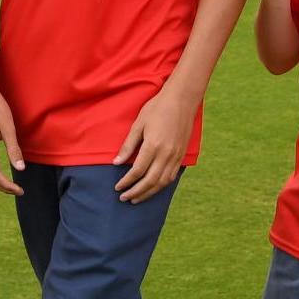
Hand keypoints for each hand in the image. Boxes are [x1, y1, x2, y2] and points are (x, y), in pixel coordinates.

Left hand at [112, 82, 197, 203]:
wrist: (182, 100)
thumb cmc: (157, 108)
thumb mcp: (138, 124)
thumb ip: (128, 145)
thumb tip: (116, 162)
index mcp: (153, 145)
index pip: (137, 171)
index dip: (126, 182)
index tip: (117, 187)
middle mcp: (166, 154)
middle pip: (149, 181)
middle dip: (135, 192)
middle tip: (124, 198)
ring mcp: (176, 156)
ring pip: (162, 182)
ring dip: (148, 193)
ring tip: (136, 198)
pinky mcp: (181, 155)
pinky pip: (171, 176)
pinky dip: (161, 186)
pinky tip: (153, 188)